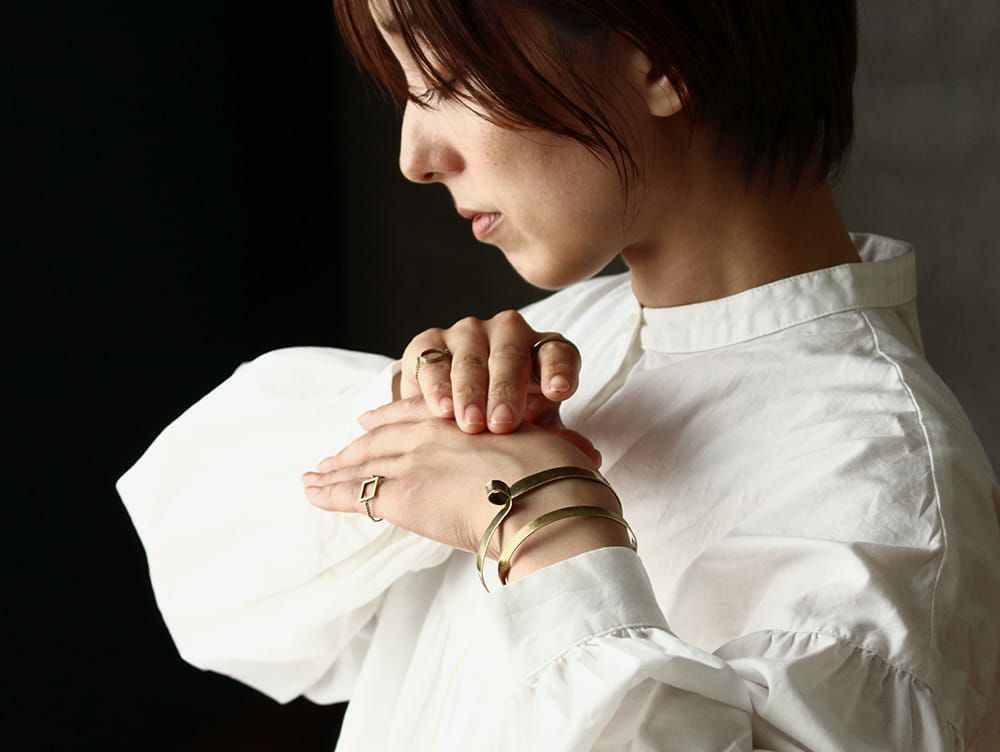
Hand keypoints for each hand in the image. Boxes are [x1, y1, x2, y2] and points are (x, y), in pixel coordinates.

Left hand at [302, 397, 613, 557]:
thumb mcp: (549, 448)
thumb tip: (578, 457)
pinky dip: (328, 492)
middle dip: (355, 445)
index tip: (371, 419)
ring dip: (334, 468)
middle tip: (331, 454)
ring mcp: (415, 459)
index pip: (415, 411)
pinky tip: (310, 491)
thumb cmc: (562, 479)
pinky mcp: (402, 493)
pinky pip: (354, 491)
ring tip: (311, 475)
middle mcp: (435, 431)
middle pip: (382, 435)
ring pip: (363, 460)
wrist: (552, 501)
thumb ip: (539, 448)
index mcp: (467, 417)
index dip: (390, 416)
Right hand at [399, 310, 581, 434]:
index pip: (557, 353)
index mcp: (542, 350)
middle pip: (510, 353)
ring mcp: (468, 333)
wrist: (452, 408)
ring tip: (471, 424)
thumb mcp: (534, 427)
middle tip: (503, 424)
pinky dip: (437, 386)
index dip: (559, 369)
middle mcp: (507, 332)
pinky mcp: (430, 342)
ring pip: (470, 357)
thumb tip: (591, 458)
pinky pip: (432, 360)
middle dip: (506, 389)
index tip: (560, 391)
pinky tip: (442, 410)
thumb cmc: (504, 416)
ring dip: (470, 391)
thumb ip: (557, 438)